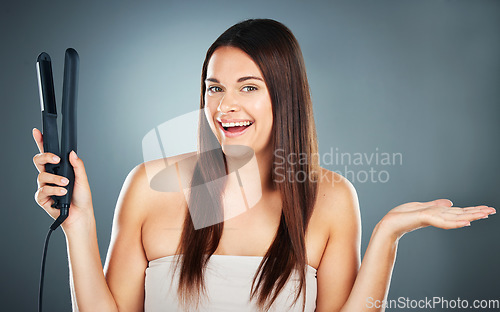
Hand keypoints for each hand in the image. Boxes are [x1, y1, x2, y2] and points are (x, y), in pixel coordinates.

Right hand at [32, 128, 94, 232]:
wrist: (81, 215)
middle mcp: (49, 176)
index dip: (41, 142)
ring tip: (66, 184)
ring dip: (55, 179)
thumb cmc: (82, 198)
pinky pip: (43, 190)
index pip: (48, 153)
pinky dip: (54, 190)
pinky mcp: (42, 198)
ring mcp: (44, 187)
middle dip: (45, 156)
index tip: (37, 132)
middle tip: (56, 159)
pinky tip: (62, 193)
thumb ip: (78, 165)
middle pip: (39, 160)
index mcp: (59, 169)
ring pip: (41, 176)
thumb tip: (72, 153)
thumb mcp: (83, 179)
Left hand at [378, 199, 495, 239]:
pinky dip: (455, 222)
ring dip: (470, 216)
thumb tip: (450, 202)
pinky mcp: (424, 218)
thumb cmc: (401, 217)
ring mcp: (431, 218)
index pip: (458, 211)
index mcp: (437, 213)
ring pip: (454, 217)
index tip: (486, 209)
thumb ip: (436, 205)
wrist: (388, 225)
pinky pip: (442, 220)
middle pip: (460, 214)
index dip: (472, 210)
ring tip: (484, 215)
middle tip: (493, 211)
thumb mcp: (420, 207)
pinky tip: (466, 222)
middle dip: (476, 212)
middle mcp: (436, 216)